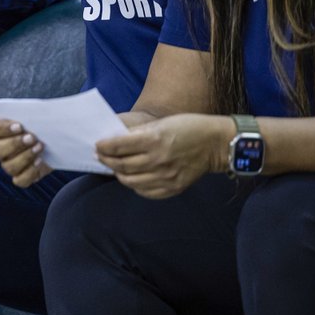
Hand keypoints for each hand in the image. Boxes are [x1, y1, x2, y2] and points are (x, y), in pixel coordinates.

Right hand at [0, 116, 50, 187]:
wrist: (55, 141)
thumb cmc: (42, 124)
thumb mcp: (38, 114)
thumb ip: (33, 111)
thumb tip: (41, 112)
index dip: (2, 128)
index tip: (19, 125)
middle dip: (14, 144)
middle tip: (32, 137)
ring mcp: (8, 163)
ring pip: (8, 166)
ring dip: (25, 157)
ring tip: (40, 147)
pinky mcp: (21, 176)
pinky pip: (20, 180)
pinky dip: (30, 172)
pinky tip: (40, 162)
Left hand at [96, 114, 230, 198]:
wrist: (217, 144)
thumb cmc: (189, 128)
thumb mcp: (163, 123)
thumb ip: (139, 133)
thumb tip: (115, 141)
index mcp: (155, 140)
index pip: (118, 146)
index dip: (104, 147)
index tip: (97, 145)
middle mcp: (159, 160)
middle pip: (121, 165)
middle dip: (106, 160)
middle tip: (100, 157)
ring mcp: (166, 176)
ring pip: (130, 181)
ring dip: (118, 174)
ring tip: (115, 168)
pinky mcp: (173, 188)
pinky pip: (145, 192)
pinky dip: (135, 186)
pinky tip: (133, 178)